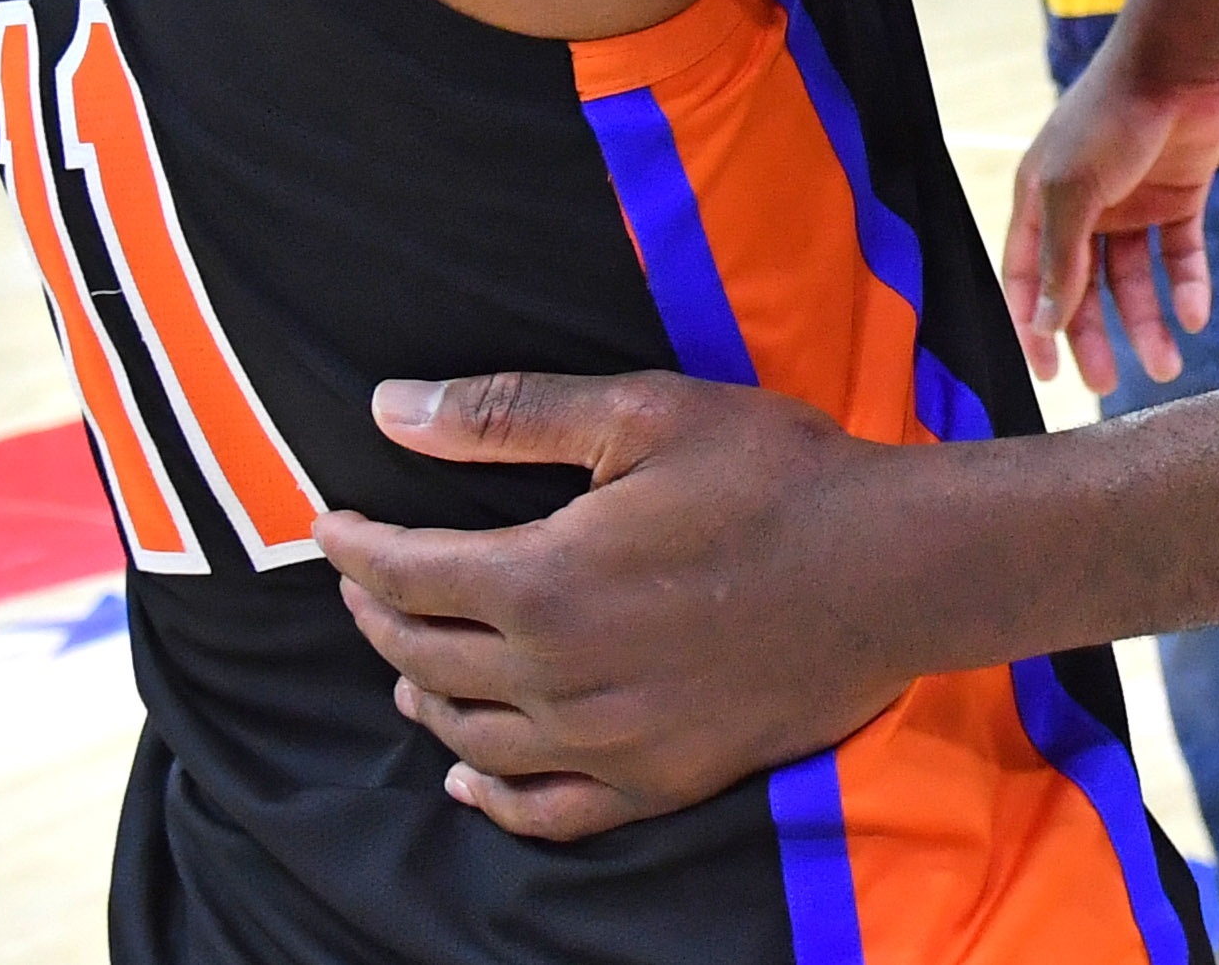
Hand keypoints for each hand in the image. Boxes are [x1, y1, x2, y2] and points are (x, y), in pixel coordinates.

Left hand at [318, 372, 928, 840]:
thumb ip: (503, 416)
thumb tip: (387, 407)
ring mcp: (610, 743)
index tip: (325, 526)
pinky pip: (549, 812)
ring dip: (424, 694)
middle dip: (378, 616)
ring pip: (474, 736)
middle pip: (427, 656)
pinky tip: (468, 777)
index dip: (354, 548)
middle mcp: (561, 678)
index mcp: (543, 581)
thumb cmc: (772, 475)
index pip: (405, 575)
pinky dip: (493, 799)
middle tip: (362, 583)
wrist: (893, 570)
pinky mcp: (662, 781)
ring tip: (404, 662)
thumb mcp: (638, 414)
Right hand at [1002, 31, 1218, 390]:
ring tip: (1166, 366)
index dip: (1035, 325)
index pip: (1030, 277)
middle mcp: (1084, 207)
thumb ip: (1062, 258)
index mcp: (1042, 200)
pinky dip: (1187, 286)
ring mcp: (1133, 203)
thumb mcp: (1072, 188)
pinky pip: (1180, 254)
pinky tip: (1193, 315)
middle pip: (1084, 288)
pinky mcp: (1179, 197)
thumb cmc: (1110, 115)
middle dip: (1094, 337)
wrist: (1180, 61)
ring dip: (1148, 322)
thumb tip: (1045, 323)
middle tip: (1109, 385)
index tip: (1049, 374)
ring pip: (1135, 279)